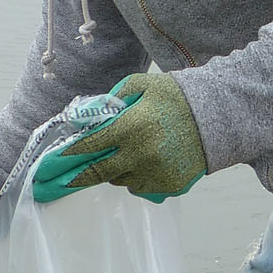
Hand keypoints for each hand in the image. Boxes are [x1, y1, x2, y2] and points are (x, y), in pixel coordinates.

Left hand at [32, 72, 208, 202]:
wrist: (220, 116)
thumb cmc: (178, 97)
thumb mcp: (143, 85)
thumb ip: (114, 97)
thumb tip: (89, 114)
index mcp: (132, 126)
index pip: (90, 145)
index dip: (68, 154)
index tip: (53, 161)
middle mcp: (142, 153)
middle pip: (99, 172)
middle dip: (77, 176)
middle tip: (60, 181)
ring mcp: (157, 173)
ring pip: (120, 181)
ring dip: (115, 172)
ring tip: (124, 157)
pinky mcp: (170, 186)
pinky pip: (141, 187)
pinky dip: (137, 178)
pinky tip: (145, 163)